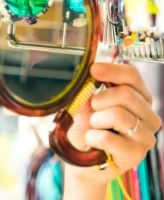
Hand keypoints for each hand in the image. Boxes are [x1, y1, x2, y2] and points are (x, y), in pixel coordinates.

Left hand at [64, 63, 161, 197]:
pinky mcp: (136, 154)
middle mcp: (148, 115)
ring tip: (94, 127)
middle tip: (92, 111)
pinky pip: (108, 137)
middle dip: (99, 100)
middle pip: (126, 94)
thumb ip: (89, 87)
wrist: (81, 160)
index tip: (93, 70)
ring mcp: (145, 136)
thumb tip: (90, 70)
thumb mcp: (85, 103)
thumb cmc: (85, 129)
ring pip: (119, 115)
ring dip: (96, 120)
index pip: (132, 75)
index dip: (112, 70)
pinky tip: (93, 141)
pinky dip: (92, 137)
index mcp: (138, 98)